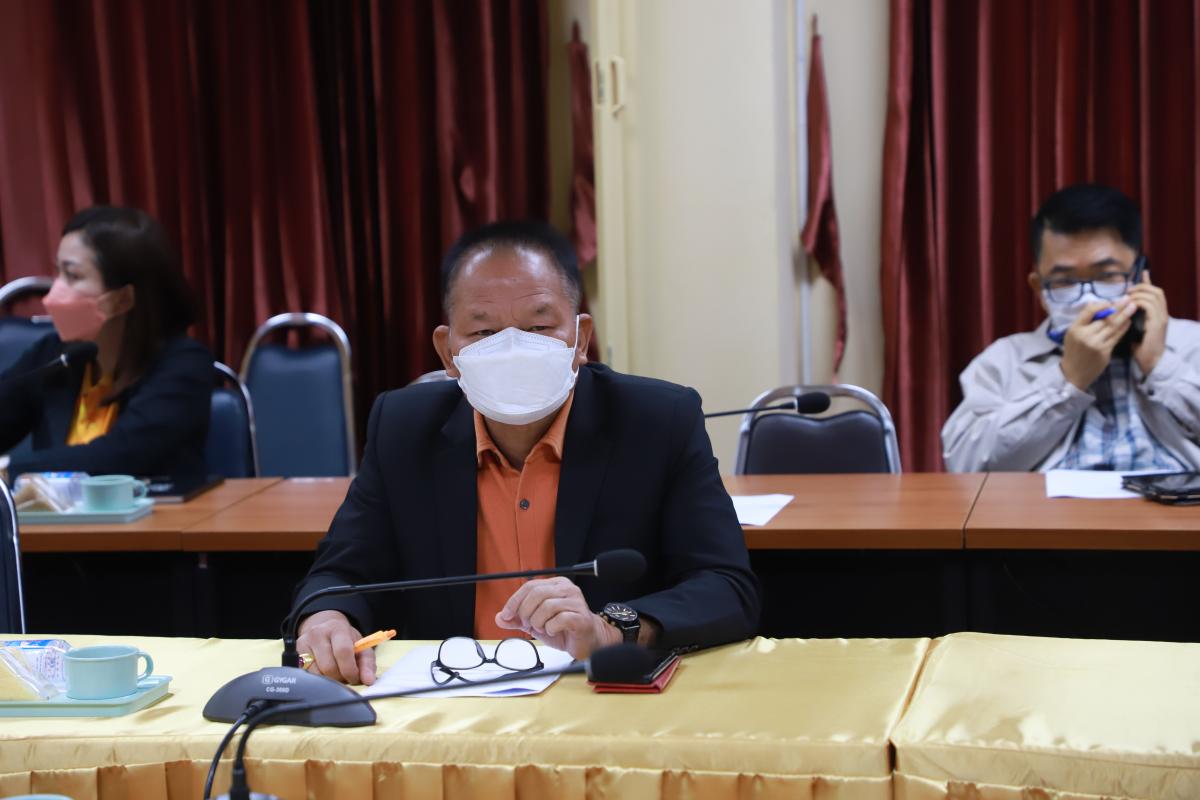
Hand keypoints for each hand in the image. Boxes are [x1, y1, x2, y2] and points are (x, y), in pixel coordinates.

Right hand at [296, 609, 376, 684]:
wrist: (325, 628)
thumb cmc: (346, 640)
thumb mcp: (361, 647)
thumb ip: (367, 664)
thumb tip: (369, 680)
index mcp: (337, 628)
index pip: (343, 651)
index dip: (350, 670)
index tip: (355, 678)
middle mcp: (317, 633)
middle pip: (328, 666)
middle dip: (340, 678)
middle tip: (346, 677)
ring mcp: (303, 643)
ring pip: (316, 674)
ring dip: (329, 680)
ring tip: (335, 674)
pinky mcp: (295, 654)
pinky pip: (307, 675)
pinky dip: (318, 679)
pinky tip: (324, 673)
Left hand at [495, 577, 620, 658]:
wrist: (587, 641)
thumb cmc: (563, 628)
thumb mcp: (535, 622)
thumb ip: (518, 619)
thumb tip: (500, 618)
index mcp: (556, 584)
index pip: (530, 586)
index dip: (515, 601)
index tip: (507, 615)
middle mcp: (567, 589)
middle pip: (537, 594)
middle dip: (526, 612)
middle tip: (528, 624)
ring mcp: (576, 602)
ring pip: (547, 607)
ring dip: (538, 622)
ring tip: (542, 628)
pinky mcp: (581, 618)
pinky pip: (559, 620)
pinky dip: (550, 629)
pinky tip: (553, 632)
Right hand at [1060, 300, 1136, 389]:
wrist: (1073, 373)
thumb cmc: (1073, 351)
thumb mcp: (1071, 334)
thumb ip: (1083, 321)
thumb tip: (1095, 303)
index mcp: (1075, 329)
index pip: (1089, 311)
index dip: (1102, 304)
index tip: (1111, 301)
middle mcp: (1085, 336)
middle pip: (1105, 318)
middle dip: (1118, 307)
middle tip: (1128, 299)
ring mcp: (1096, 344)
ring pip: (1113, 326)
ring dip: (1125, 315)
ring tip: (1133, 307)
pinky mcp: (1104, 352)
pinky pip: (1116, 337)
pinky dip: (1123, 328)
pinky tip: (1128, 322)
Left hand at [1128, 271, 1167, 374]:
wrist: (1151, 361)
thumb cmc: (1141, 347)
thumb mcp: (1135, 328)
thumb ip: (1132, 316)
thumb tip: (1122, 308)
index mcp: (1158, 314)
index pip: (1156, 293)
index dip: (1148, 282)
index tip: (1142, 273)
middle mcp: (1162, 314)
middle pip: (1157, 291)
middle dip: (1142, 287)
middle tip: (1128, 290)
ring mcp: (1161, 318)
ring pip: (1153, 296)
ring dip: (1138, 294)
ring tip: (1127, 298)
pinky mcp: (1157, 324)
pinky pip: (1149, 306)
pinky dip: (1139, 302)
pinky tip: (1130, 306)